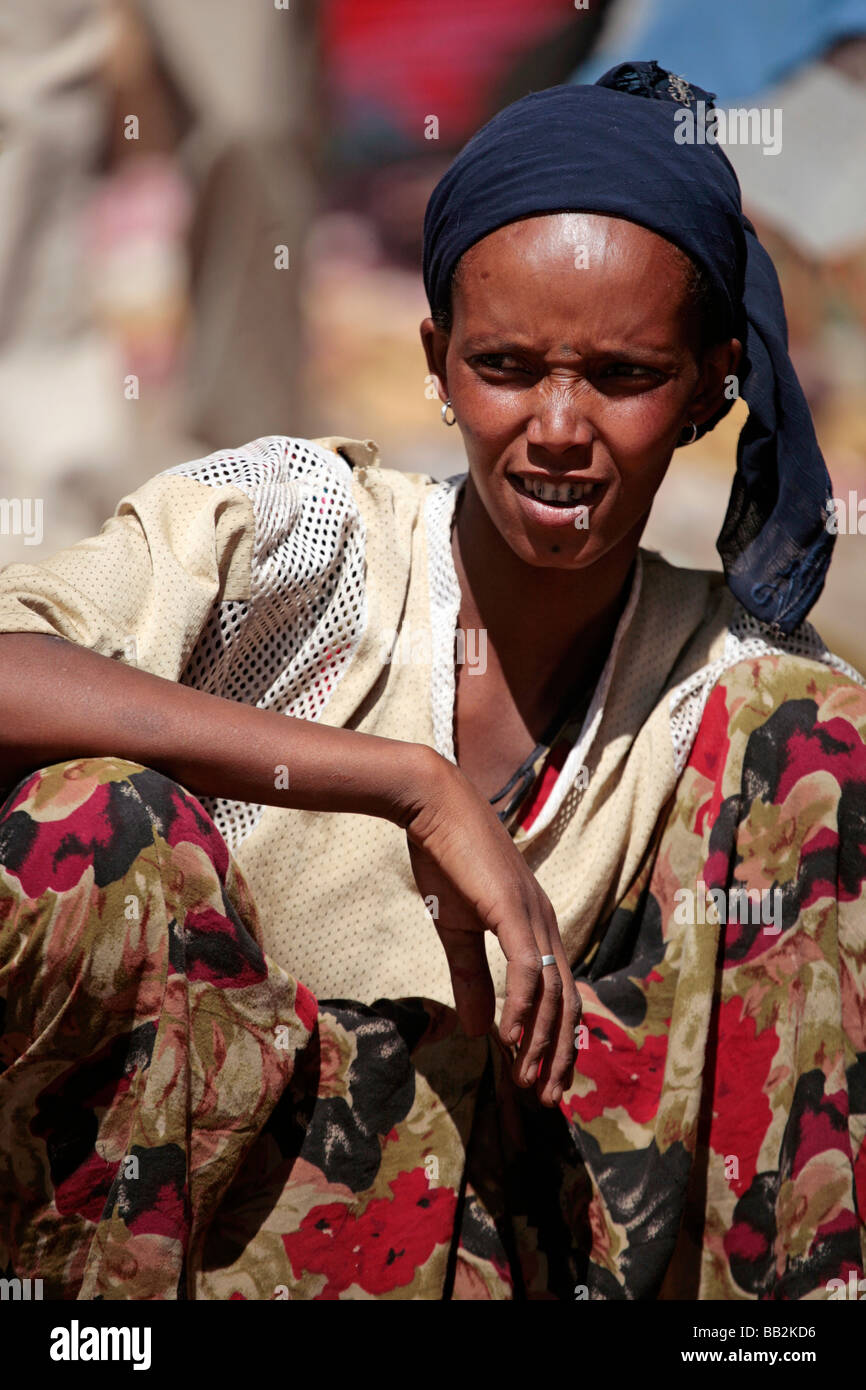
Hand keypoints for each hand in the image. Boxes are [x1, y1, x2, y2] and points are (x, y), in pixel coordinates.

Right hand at [403, 751, 579, 1105]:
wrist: (433, 807)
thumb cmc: (445, 860)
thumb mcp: (456, 930)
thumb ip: (470, 978)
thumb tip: (475, 1029)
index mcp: (537, 926)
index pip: (560, 994)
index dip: (556, 1039)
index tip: (544, 1078)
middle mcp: (546, 923)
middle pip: (567, 1002)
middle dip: (558, 1054)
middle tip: (545, 1097)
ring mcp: (533, 916)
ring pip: (551, 992)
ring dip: (542, 1042)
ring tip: (527, 1079)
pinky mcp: (512, 911)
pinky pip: (526, 969)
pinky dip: (522, 1008)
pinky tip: (509, 1038)